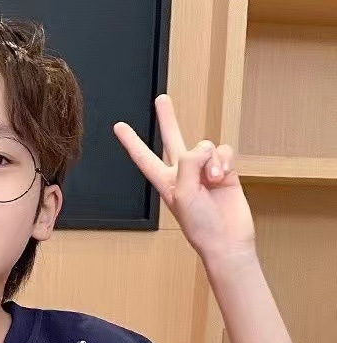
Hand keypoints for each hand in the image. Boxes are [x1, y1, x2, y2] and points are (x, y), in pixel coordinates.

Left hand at [113, 94, 256, 263]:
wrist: (226, 239)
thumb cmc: (200, 224)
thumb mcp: (182, 192)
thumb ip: (188, 162)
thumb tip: (204, 147)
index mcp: (165, 182)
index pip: (144, 158)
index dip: (132, 142)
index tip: (119, 127)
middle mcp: (184, 173)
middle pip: (172, 139)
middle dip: (167, 119)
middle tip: (161, 100)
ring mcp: (204, 171)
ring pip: (206, 146)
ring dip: (210, 160)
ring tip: (212, 180)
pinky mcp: (225, 170)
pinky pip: (223, 151)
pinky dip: (224, 161)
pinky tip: (223, 177)